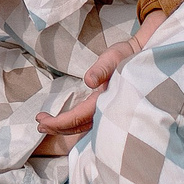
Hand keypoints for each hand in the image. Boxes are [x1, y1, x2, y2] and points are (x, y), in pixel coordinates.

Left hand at [34, 10, 167, 147]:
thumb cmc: (128, 56)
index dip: (58, 122)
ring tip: (45, 125)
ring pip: (83, 126)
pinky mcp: (108, 107)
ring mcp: (108, 110)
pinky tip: (64, 122)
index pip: (77, 118)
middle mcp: (107, 109)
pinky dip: (73, 123)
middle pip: (78, 127)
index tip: (41, 121)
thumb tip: (89, 81)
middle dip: (57, 127)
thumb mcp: (114, 58)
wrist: (144, 57)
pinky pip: (88, 121)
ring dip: (64, 127)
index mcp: (105, 100)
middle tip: (39, 124)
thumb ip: (101, 69)